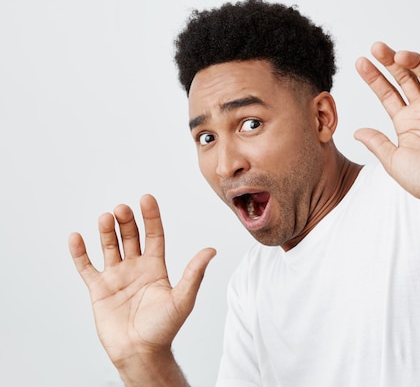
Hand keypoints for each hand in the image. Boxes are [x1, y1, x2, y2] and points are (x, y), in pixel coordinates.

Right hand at [69, 194, 215, 367]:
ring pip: (110, 246)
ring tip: (106, 217)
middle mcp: (136, 267)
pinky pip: (86, 267)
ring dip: (107, 231)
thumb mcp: (182, 298)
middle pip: (130, 236)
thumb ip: (194, 273)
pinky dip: (80, 252)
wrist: (141, 352)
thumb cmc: (164, 328)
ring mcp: (117, 277)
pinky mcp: (99, 289)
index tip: (146, 199)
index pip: (154, 235)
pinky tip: (76, 237)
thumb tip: (211, 250)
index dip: (151, 217)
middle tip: (122, 209)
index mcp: (156, 267)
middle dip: (127, 221)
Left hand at [354, 42, 419, 210]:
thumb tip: (357, 132)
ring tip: (398, 55)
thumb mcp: (393, 161)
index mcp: (404, 122)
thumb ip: (376, 143)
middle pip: (404, 79)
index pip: (386, 93)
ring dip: (413, 62)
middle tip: (377, 47)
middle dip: (390, 63)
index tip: (360, 62)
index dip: (374, 77)